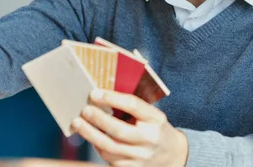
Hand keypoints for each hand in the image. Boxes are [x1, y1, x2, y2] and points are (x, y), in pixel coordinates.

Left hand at [72, 90, 187, 166]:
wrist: (174, 156)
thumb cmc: (155, 128)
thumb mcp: (152, 115)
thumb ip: (132, 107)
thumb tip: (100, 97)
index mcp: (156, 119)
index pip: (132, 105)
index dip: (111, 98)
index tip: (94, 93)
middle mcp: (150, 139)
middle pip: (119, 130)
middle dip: (98, 119)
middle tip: (84, 110)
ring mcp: (142, 157)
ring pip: (110, 148)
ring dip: (91, 135)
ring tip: (78, 123)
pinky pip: (110, 160)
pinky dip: (98, 148)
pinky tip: (90, 137)